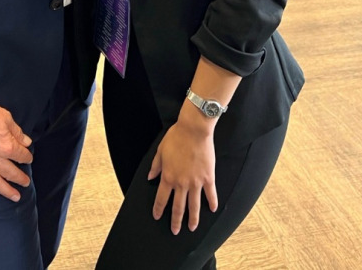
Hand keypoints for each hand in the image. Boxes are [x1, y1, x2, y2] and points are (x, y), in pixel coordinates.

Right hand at [0, 99, 32, 204]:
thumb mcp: (6, 117)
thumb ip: (17, 132)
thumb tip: (26, 141)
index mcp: (7, 147)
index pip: (21, 155)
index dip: (27, 156)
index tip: (28, 157)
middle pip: (12, 173)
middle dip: (20, 178)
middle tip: (26, 183)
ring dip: (7, 191)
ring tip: (15, 197)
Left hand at [147, 118, 216, 235]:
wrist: (194, 130)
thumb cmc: (176, 138)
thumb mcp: (160, 151)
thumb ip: (156, 166)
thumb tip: (150, 177)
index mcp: (168, 177)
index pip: (161, 198)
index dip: (158, 209)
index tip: (157, 217)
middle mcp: (181, 183)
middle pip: (178, 207)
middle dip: (176, 221)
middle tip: (175, 231)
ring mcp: (196, 182)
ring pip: (194, 206)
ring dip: (192, 219)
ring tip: (192, 228)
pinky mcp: (208, 178)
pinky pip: (210, 194)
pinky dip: (212, 203)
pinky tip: (212, 210)